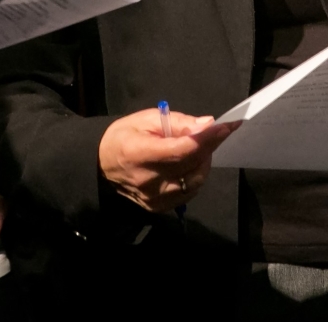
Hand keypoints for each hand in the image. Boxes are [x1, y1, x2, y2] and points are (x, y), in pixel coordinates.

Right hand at [98, 107, 238, 212]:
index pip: (182, 150)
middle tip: (212, 133)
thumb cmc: (124, 136)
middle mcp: (148, 181)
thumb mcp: (145, 119)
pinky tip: (189, 164)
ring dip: (204, 163)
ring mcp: (154, 199)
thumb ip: (177, 122)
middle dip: (209, 147)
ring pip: (194, 182)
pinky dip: (195, 176)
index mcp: (139, 154)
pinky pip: (188, 192)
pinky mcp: (158, 208)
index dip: (207, 139)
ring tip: (197, 148)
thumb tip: (206, 125)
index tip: (227, 126)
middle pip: (191, 166)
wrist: (101, 166)